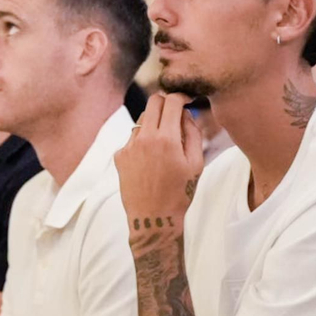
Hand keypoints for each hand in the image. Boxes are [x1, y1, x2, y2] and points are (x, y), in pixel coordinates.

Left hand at [115, 93, 203, 244]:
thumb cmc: (179, 194)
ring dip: (154, 122)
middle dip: (165, 102)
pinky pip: (133, 137)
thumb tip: (187, 114)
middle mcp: (145, 138)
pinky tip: (150, 158)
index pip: (171, 101)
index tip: (186, 101)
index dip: (181, 97)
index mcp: (167, 139)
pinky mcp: (119, 156)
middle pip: (153, 102)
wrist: (153, 219)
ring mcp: (129, 146)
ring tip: (164, 142)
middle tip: (174, 113)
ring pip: (142, 119)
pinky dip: (143, 140)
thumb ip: (193, 134)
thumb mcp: (196, 164)